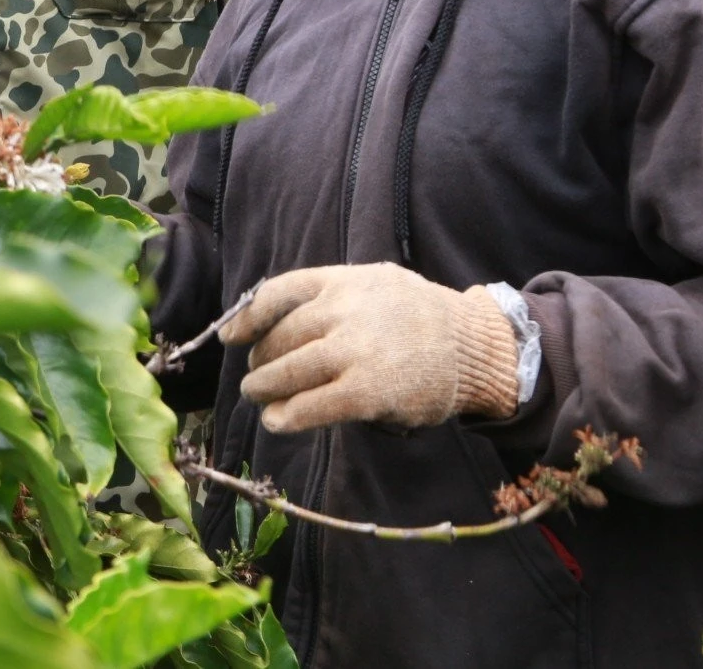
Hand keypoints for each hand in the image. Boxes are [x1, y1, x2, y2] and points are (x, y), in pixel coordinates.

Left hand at [220, 263, 520, 433]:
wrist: (473, 346)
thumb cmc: (419, 316)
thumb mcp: (374, 283)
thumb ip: (331, 296)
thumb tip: (275, 320)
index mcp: (341, 281)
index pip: (277, 293)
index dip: (246, 317)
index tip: (229, 336)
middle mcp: (343, 311)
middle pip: (281, 337)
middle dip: (260, 358)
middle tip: (254, 373)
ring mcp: (353, 351)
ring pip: (290, 370)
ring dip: (265, 387)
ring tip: (258, 396)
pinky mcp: (367, 391)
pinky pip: (313, 405)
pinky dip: (289, 415)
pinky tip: (277, 421)